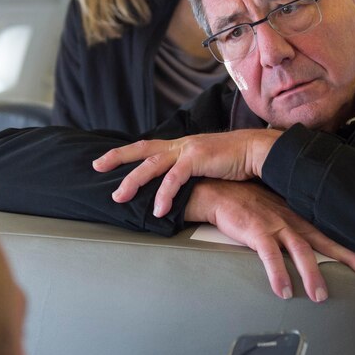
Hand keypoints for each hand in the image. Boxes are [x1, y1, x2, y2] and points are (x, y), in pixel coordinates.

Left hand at [92, 130, 280, 217]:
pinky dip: (163, 194)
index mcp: (182, 146)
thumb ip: (190, 173)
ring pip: (151, 164)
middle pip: (142, 149)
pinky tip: (157, 210)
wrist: (258, 150)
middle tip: (96, 167)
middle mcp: (181, 144)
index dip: (125, 152)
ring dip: (133, 182)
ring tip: (119, 198)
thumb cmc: (235, 161)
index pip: (147, 146)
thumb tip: (179, 189)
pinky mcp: (198, 158)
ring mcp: (188, 150)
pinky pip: (174, 178)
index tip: (104, 160)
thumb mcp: (207, 166)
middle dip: (117, 158)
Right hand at [185, 181, 354, 300]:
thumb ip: (290, 229)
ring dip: (312, 274)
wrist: (217, 191)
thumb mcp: (274, 213)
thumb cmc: (244, 204)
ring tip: (320, 296)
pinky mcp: (255, 231)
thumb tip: (304, 249)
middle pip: (326, 240)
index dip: (352, 246)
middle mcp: (292, 220)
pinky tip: (284, 290)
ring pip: (301, 250)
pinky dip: (278, 274)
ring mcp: (275, 224)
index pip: (330, 232)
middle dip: (350, 256)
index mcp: (298, 217)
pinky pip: (270, 256)